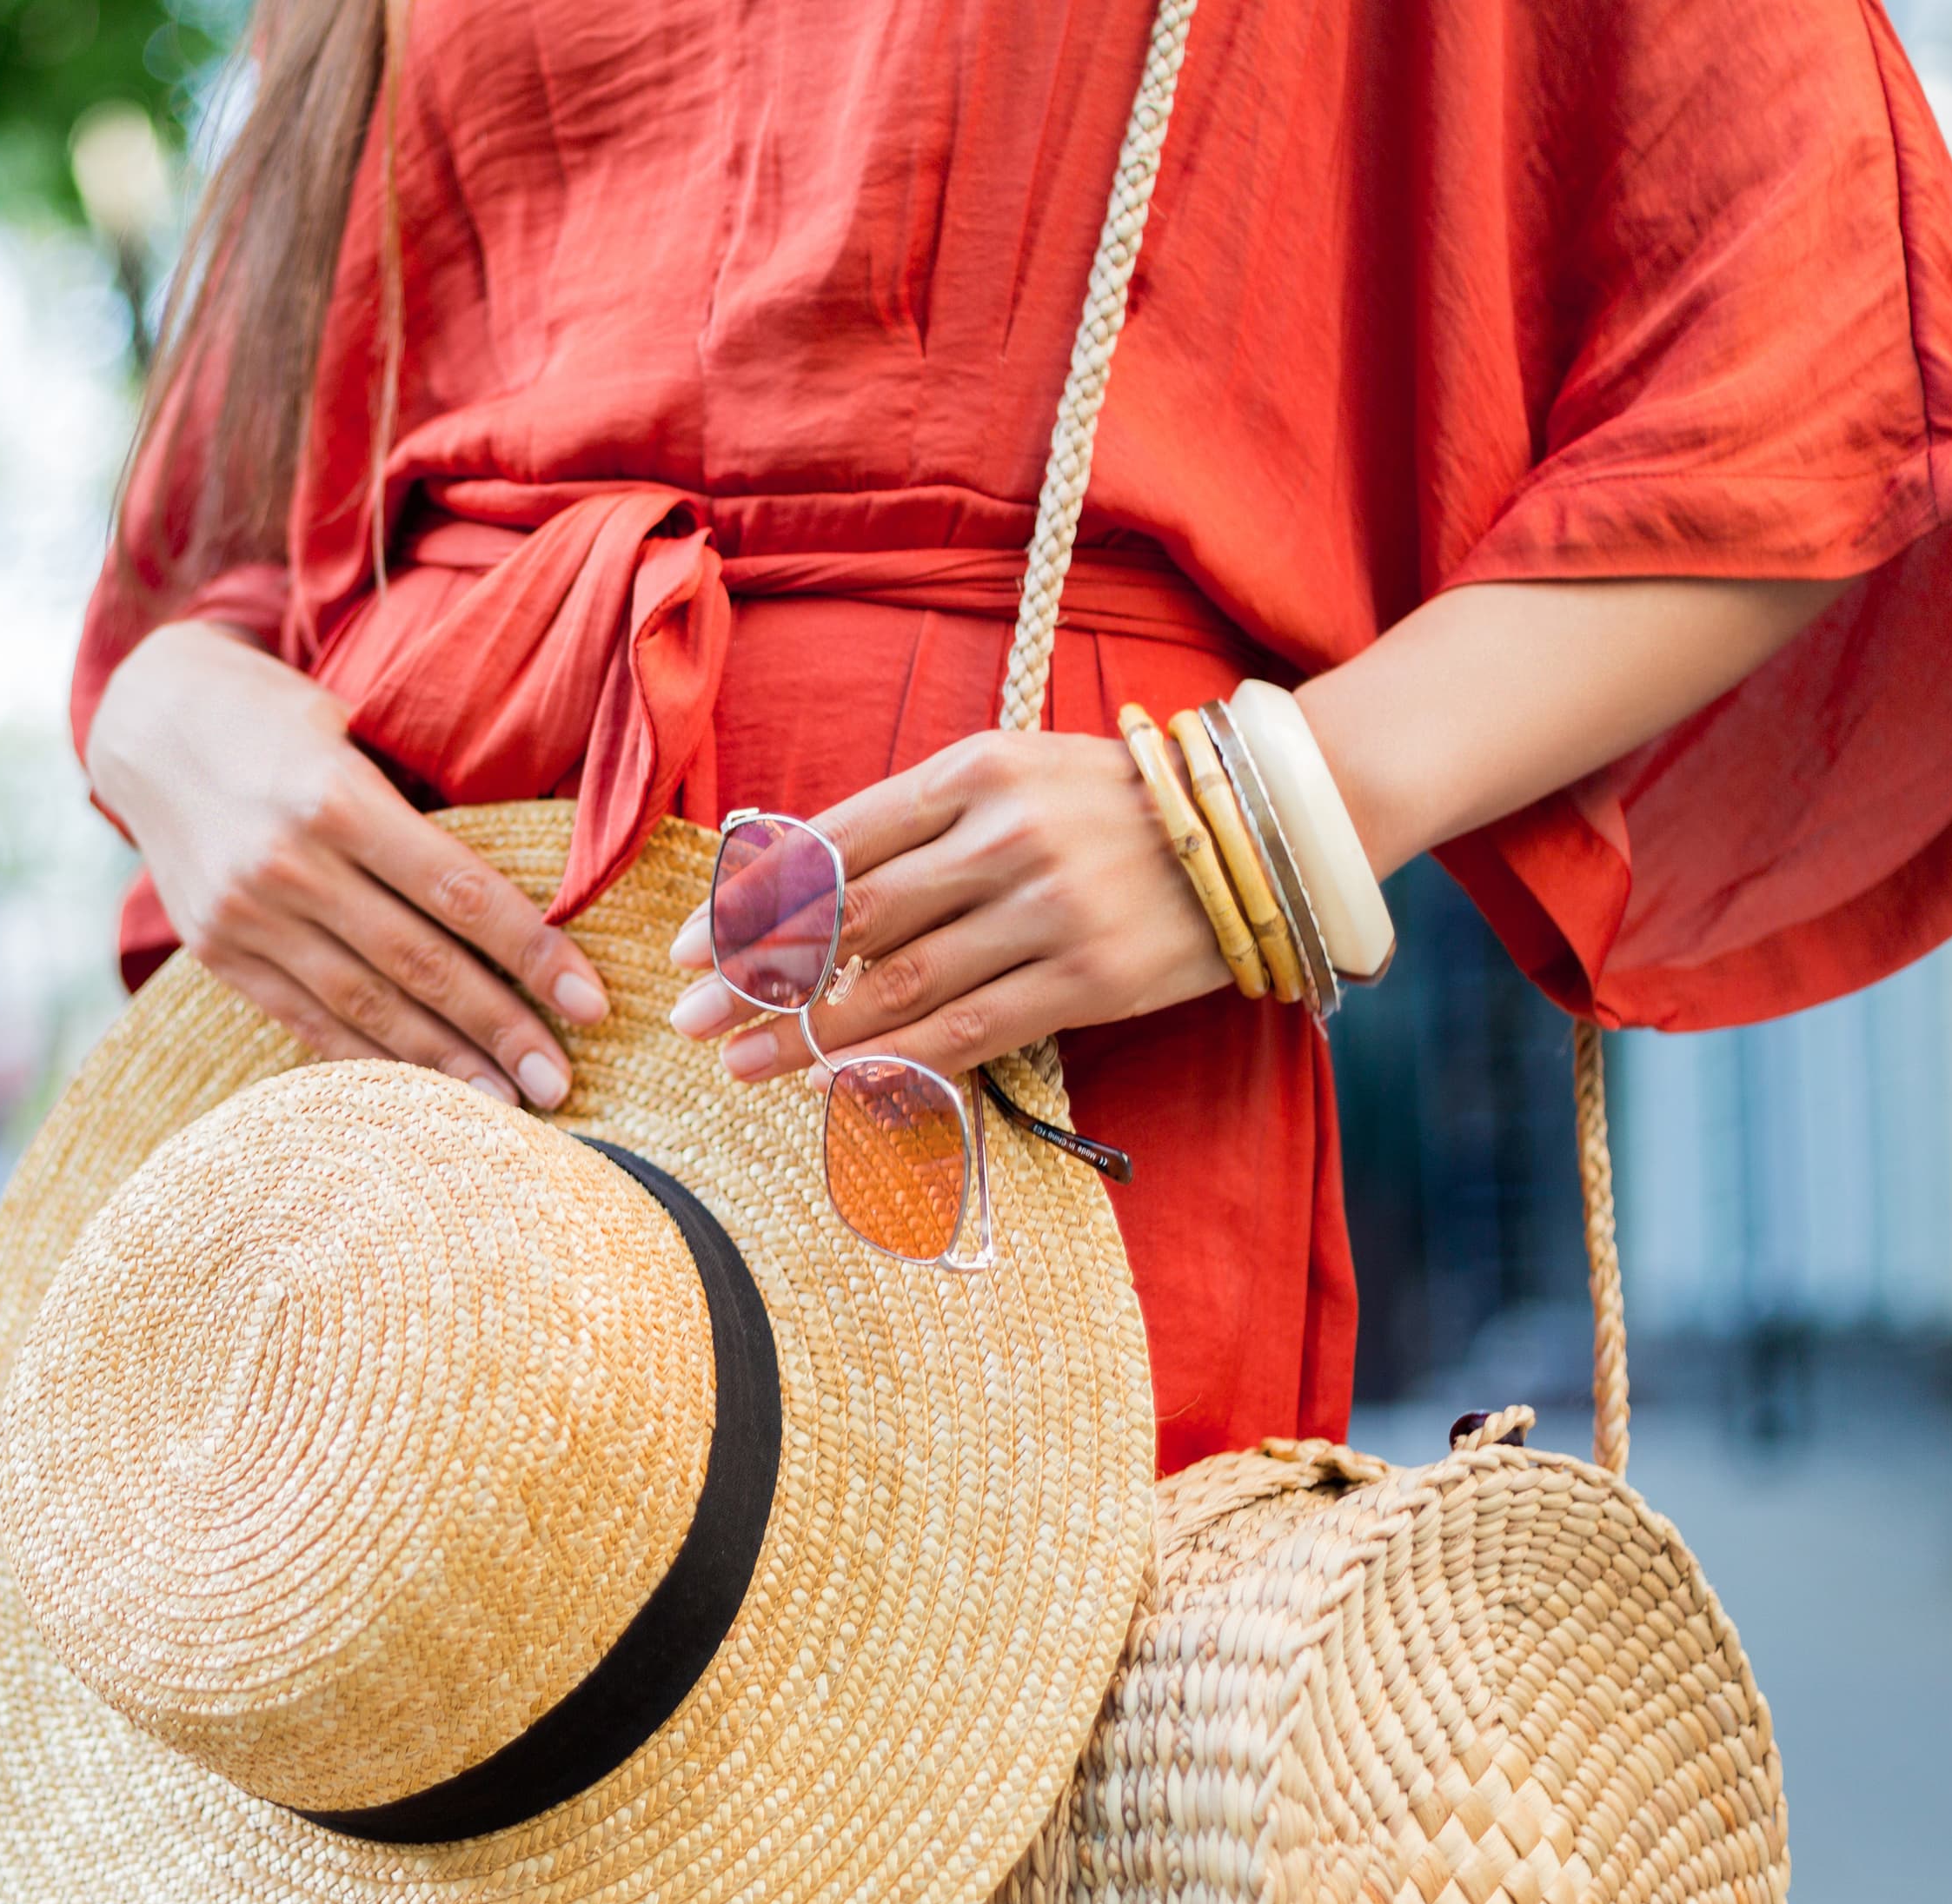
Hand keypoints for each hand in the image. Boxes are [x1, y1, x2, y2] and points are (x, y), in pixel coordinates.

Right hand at [88, 620, 610, 1106]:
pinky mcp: (216, 952)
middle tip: (562, 1084)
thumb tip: (523, 892)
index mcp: (336, 796)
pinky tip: (424, 1093)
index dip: (532, 953)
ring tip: (508, 1103)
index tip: (592, 1004)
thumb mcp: (354, 729)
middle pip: (418, 963)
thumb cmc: (278, 715)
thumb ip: (419, 807)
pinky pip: (306, 1020)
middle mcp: (288, 865)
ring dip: (444, 1062)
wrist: (148, 718)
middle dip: (499, 1028)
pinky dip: (370, 1059)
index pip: (458, 892)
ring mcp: (245, 916)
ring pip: (364, 1005)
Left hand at [663, 727, 1225, 1080]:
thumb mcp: (1012, 776)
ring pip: (896, 984)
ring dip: (807, 1033)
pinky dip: (894, 1064)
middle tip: (691, 1017)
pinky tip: (836, 1086)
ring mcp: (1045, 908)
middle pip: (848, 917)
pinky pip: (968, 1032)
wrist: (1261, 824)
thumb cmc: (1114, 803)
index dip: (753, 900)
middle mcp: (1000, 835)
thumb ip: (921, 825)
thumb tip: (812, 894)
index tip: (690, 946)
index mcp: (971, 770)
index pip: (834, 841)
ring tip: (743, 1067)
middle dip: (756, 976)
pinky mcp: (1087, 976)